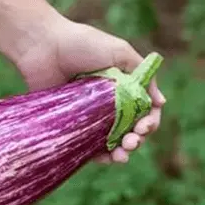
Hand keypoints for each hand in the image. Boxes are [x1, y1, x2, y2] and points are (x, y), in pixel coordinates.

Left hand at [15, 20, 165, 163]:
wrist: (44, 47)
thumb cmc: (83, 45)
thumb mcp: (120, 53)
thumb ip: (144, 76)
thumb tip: (161, 103)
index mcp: (124, 86)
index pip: (144, 111)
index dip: (149, 122)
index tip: (144, 127)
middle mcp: (108, 103)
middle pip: (129, 129)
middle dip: (136, 140)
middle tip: (131, 143)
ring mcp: (89, 115)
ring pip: (110, 140)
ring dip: (120, 153)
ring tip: (121, 157)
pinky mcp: (71, 123)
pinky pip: (87, 144)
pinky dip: (98, 155)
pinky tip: (105, 159)